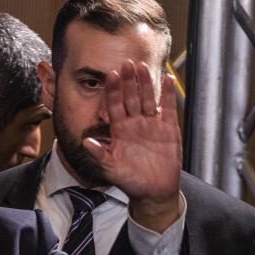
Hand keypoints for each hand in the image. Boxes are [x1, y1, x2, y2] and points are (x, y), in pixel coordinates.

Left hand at [82, 60, 180, 231]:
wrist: (152, 192)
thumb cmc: (130, 181)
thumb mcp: (111, 169)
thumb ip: (99, 155)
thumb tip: (86, 143)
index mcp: (119, 130)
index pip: (114, 105)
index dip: (112, 91)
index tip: (110, 75)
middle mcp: (134, 124)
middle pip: (131, 97)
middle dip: (128, 81)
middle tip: (127, 63)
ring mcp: (151, 125)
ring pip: (148, 99)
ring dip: (146, 83)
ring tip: (143, 66)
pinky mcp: (168, 129)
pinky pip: (168, 109)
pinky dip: (168, 95)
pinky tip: (167, 79)